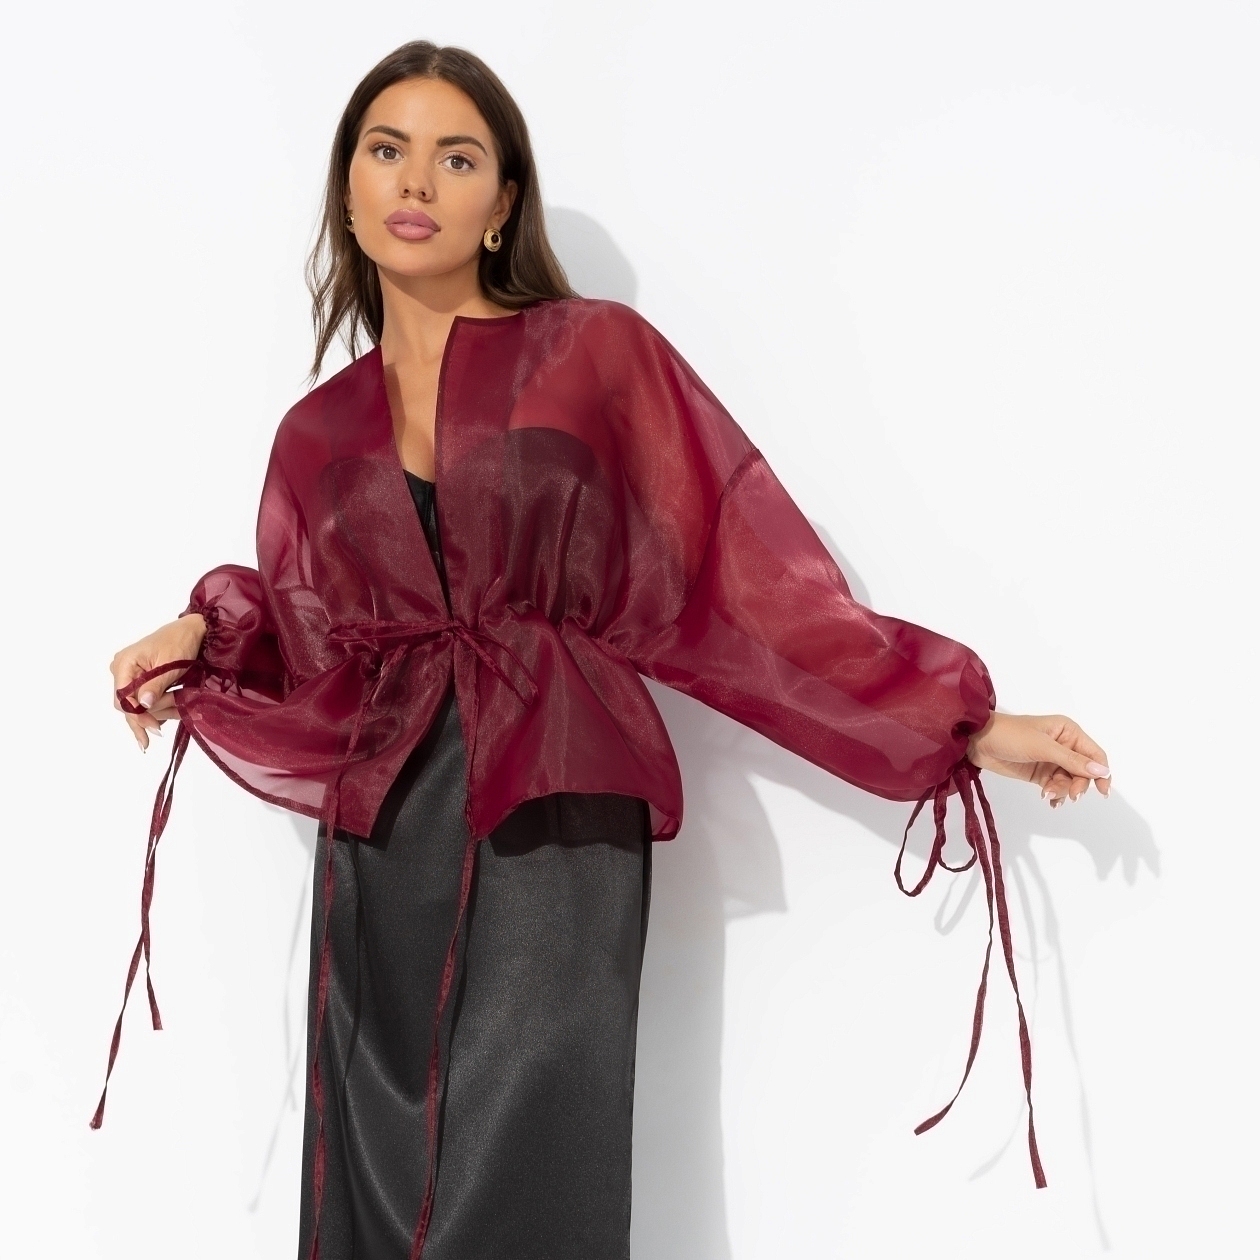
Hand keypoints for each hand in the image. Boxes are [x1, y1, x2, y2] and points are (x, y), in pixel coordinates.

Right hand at [110, 614, 206, 750]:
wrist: (191, 631)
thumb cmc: (180, 642)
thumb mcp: (170, 666)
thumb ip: (155, 686)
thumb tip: (143, 705)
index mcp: (124, 664)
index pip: (122, 698)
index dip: (137, 715)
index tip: (154, 727)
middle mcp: (122, 670)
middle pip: (129, 704)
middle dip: (153, 713)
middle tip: (177, 712)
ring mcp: (130, 675)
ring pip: (138, 705)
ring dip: (159, 712)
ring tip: (180, 711)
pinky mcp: (140, 679)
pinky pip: (144, 699)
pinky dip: (158, 708)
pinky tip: (168, 716)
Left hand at [967, 712, 1109, 806]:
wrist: (976, 742)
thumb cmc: (1010, 736)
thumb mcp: (1042, 747)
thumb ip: (1072, 760)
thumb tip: (1103, 770)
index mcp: (1068, 732)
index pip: (1094, 754)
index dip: (1102, 772)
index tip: (1103, 791)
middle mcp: (1063, 745)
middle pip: (1083, 771)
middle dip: (1078, 784)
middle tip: (1070, 796)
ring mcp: (1050, 760)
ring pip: (1069, 781)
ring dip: (1063, 790)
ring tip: (1048, 794)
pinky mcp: (1039, 773)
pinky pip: (1055, 786)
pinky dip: (1055, 795)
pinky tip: (1050, 801)